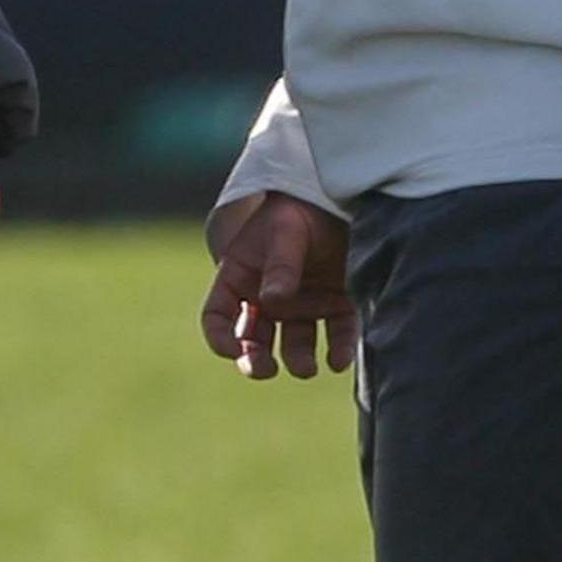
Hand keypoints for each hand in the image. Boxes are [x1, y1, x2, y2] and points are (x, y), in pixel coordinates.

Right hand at [200, 192, 354, 380]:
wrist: (343, 192)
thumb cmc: (301, 208)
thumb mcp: (285, 231)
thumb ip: (280, 265)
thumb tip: (273, 302)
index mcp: (242, 277)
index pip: (217, 316)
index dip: (220, 338)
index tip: (233, 351)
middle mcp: (269, 298)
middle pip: (253, 341)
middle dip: (256, 360)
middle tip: (266, 369)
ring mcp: (304, 304)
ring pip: (296, 345)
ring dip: (298, 361)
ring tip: (307, 369)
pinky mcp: (338, 304)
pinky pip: (336, 335)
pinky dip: (338, 350)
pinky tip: (338, 360)